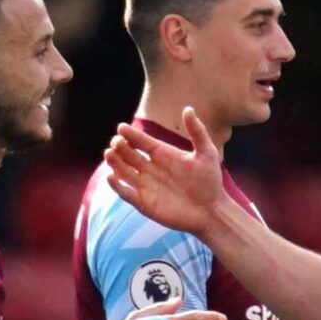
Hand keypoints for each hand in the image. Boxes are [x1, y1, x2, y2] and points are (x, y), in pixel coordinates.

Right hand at [105, 107, 223, 235]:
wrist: (211, 210)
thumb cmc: (210, 181)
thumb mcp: (206, 153)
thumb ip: (197, 132)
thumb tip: (187, 109)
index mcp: (163, 154)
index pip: (142, 141)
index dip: (131, 135)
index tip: (121, 127)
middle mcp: (151, 168)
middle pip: (129, 154)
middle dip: (120, 147)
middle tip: (117, 142)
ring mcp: (146, 185)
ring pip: (124, 171)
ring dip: (115, 163)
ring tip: (109, 153)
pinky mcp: (144, 203)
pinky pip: (126, 193)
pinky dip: (117, 186)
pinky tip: (111, 176)